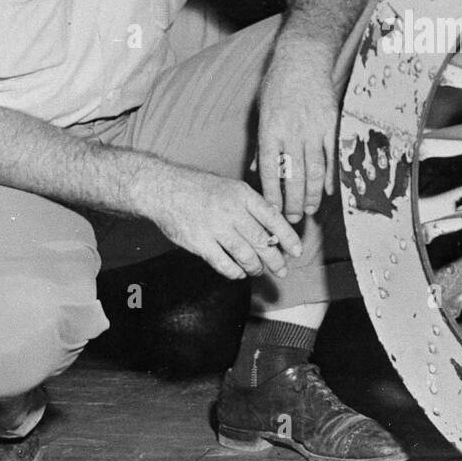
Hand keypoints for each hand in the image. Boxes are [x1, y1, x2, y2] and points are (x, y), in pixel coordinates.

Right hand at [147, 166, 300, 279]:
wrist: (165, 189)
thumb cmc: (200, 188)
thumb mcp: (231, 188)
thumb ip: (252, 206)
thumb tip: (275, 226)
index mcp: (243, 195)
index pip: (273, 219)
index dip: (288, 237)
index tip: (297, 251)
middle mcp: (232, 211)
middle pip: (262, 241)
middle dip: (276, 259)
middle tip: (282, 269)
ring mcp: (215, 227)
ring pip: (245, 255)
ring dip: (255, 267)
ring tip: (258, 270)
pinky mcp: (199, 242)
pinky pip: (223, 263)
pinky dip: (234, 271)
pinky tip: (238, 272)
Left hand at [258, 42, 339, 222]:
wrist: (303, 59)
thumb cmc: (278, 86)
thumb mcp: (261, 113)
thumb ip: (262, 144)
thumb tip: (257, 171)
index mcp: (271, 130)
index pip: (270, 170)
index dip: (272, 194)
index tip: (272, 212)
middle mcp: (292, 132)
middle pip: (293, 176)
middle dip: (292, 201)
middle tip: (292, 219)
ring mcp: (313, 128)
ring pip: (314, 169)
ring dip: (313, 194)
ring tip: (310, 210)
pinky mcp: (331, 123)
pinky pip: (332, 155)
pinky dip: (332, 175)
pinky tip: (330, 191)